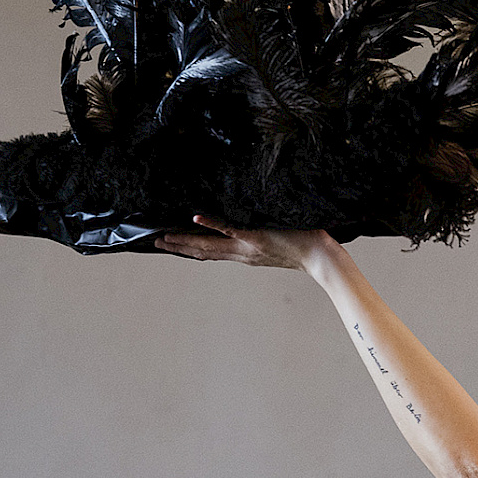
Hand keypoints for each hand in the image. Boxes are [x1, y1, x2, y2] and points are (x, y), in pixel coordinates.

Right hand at [153, 215, 337, 278]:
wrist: (321, 258)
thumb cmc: (305, 245)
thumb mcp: (276, 241)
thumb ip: (261, 231)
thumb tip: (253, 218)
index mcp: (245, 253)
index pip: (211, 251)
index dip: (190, 248)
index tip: (172, 243)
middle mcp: (242, 252)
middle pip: (203, 251)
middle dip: (178, 246)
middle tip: (156, 241)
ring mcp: (247, 245)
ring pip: (209, 244)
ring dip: (185, 239)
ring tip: (164, 236)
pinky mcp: (256, 236)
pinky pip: (229, 228)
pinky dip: (211, 223)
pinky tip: (194, 218)